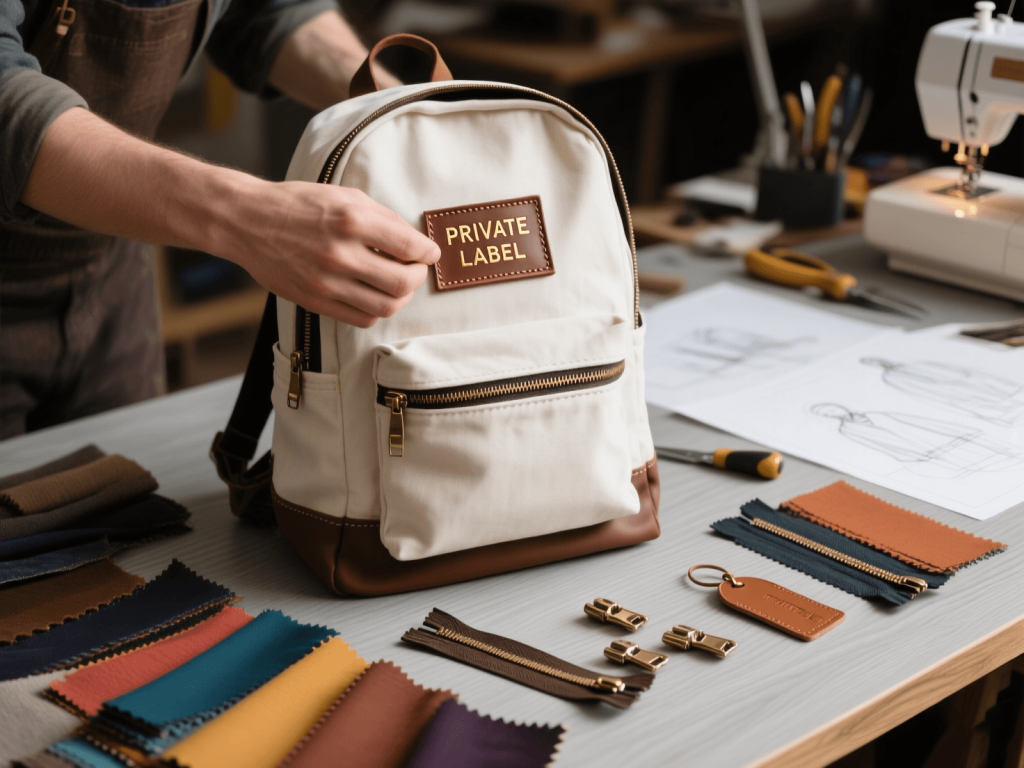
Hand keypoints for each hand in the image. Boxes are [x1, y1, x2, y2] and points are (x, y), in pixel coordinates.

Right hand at [228, 180, 439, 327]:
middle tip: (416, 269)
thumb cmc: (298, 205)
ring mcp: (327, 281)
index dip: (428, 252)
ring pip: (386, 306)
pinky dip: (377, 310)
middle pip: (403, 282)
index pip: (409, 245)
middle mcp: (340, 253)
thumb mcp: (344, 196)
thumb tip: (415, 241)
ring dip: (401, 297)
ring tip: (398, 284)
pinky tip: (375, 295)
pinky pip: (362, 318)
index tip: (430, 252)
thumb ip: (382, 218)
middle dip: (419, 277)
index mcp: (351, 220)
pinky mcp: (316, 300)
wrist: (248, 221)